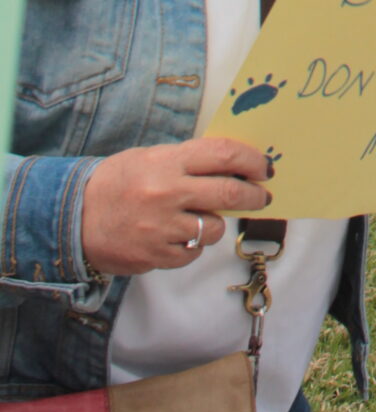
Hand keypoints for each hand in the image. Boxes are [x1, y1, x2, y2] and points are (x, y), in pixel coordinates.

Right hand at [81, 137, 272, 276]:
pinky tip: (179, 237)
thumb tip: (233, 166)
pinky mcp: (154, 256)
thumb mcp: (150, 158)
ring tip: (201, 218)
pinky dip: (192, 246)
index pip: (224, 155)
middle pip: (230, 193)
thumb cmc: (116, 182)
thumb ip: (188, 161)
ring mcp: (161, 227)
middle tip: (262, 197)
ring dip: (215, 224)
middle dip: (254, 196)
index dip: (252, 161)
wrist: (74, 217)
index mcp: (167, 162)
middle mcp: (167, 193)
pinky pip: (192, 253)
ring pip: (213, 228)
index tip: (265, 168)